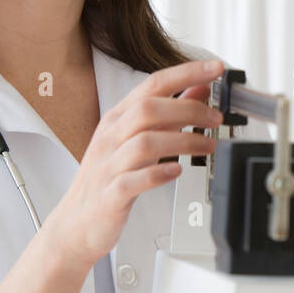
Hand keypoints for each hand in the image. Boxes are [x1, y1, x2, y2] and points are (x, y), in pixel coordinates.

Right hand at [48, 58, 224, 269]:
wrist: (76, 223)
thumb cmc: (107, 178)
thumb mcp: (137, 138)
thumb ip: (168, 113)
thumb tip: (199, 89)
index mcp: (118, 119)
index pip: (153, 84)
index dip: (186, 74)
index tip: (216, 69)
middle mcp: (111, 137)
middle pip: (148, 110)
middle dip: (188, 108)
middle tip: (216, 118)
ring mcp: (109, 166)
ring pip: (145, 143)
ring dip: (183, 141)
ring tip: (208, 146)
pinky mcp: (111, 195)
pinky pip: (133, 180)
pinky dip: (158, 174)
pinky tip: (177, 171)